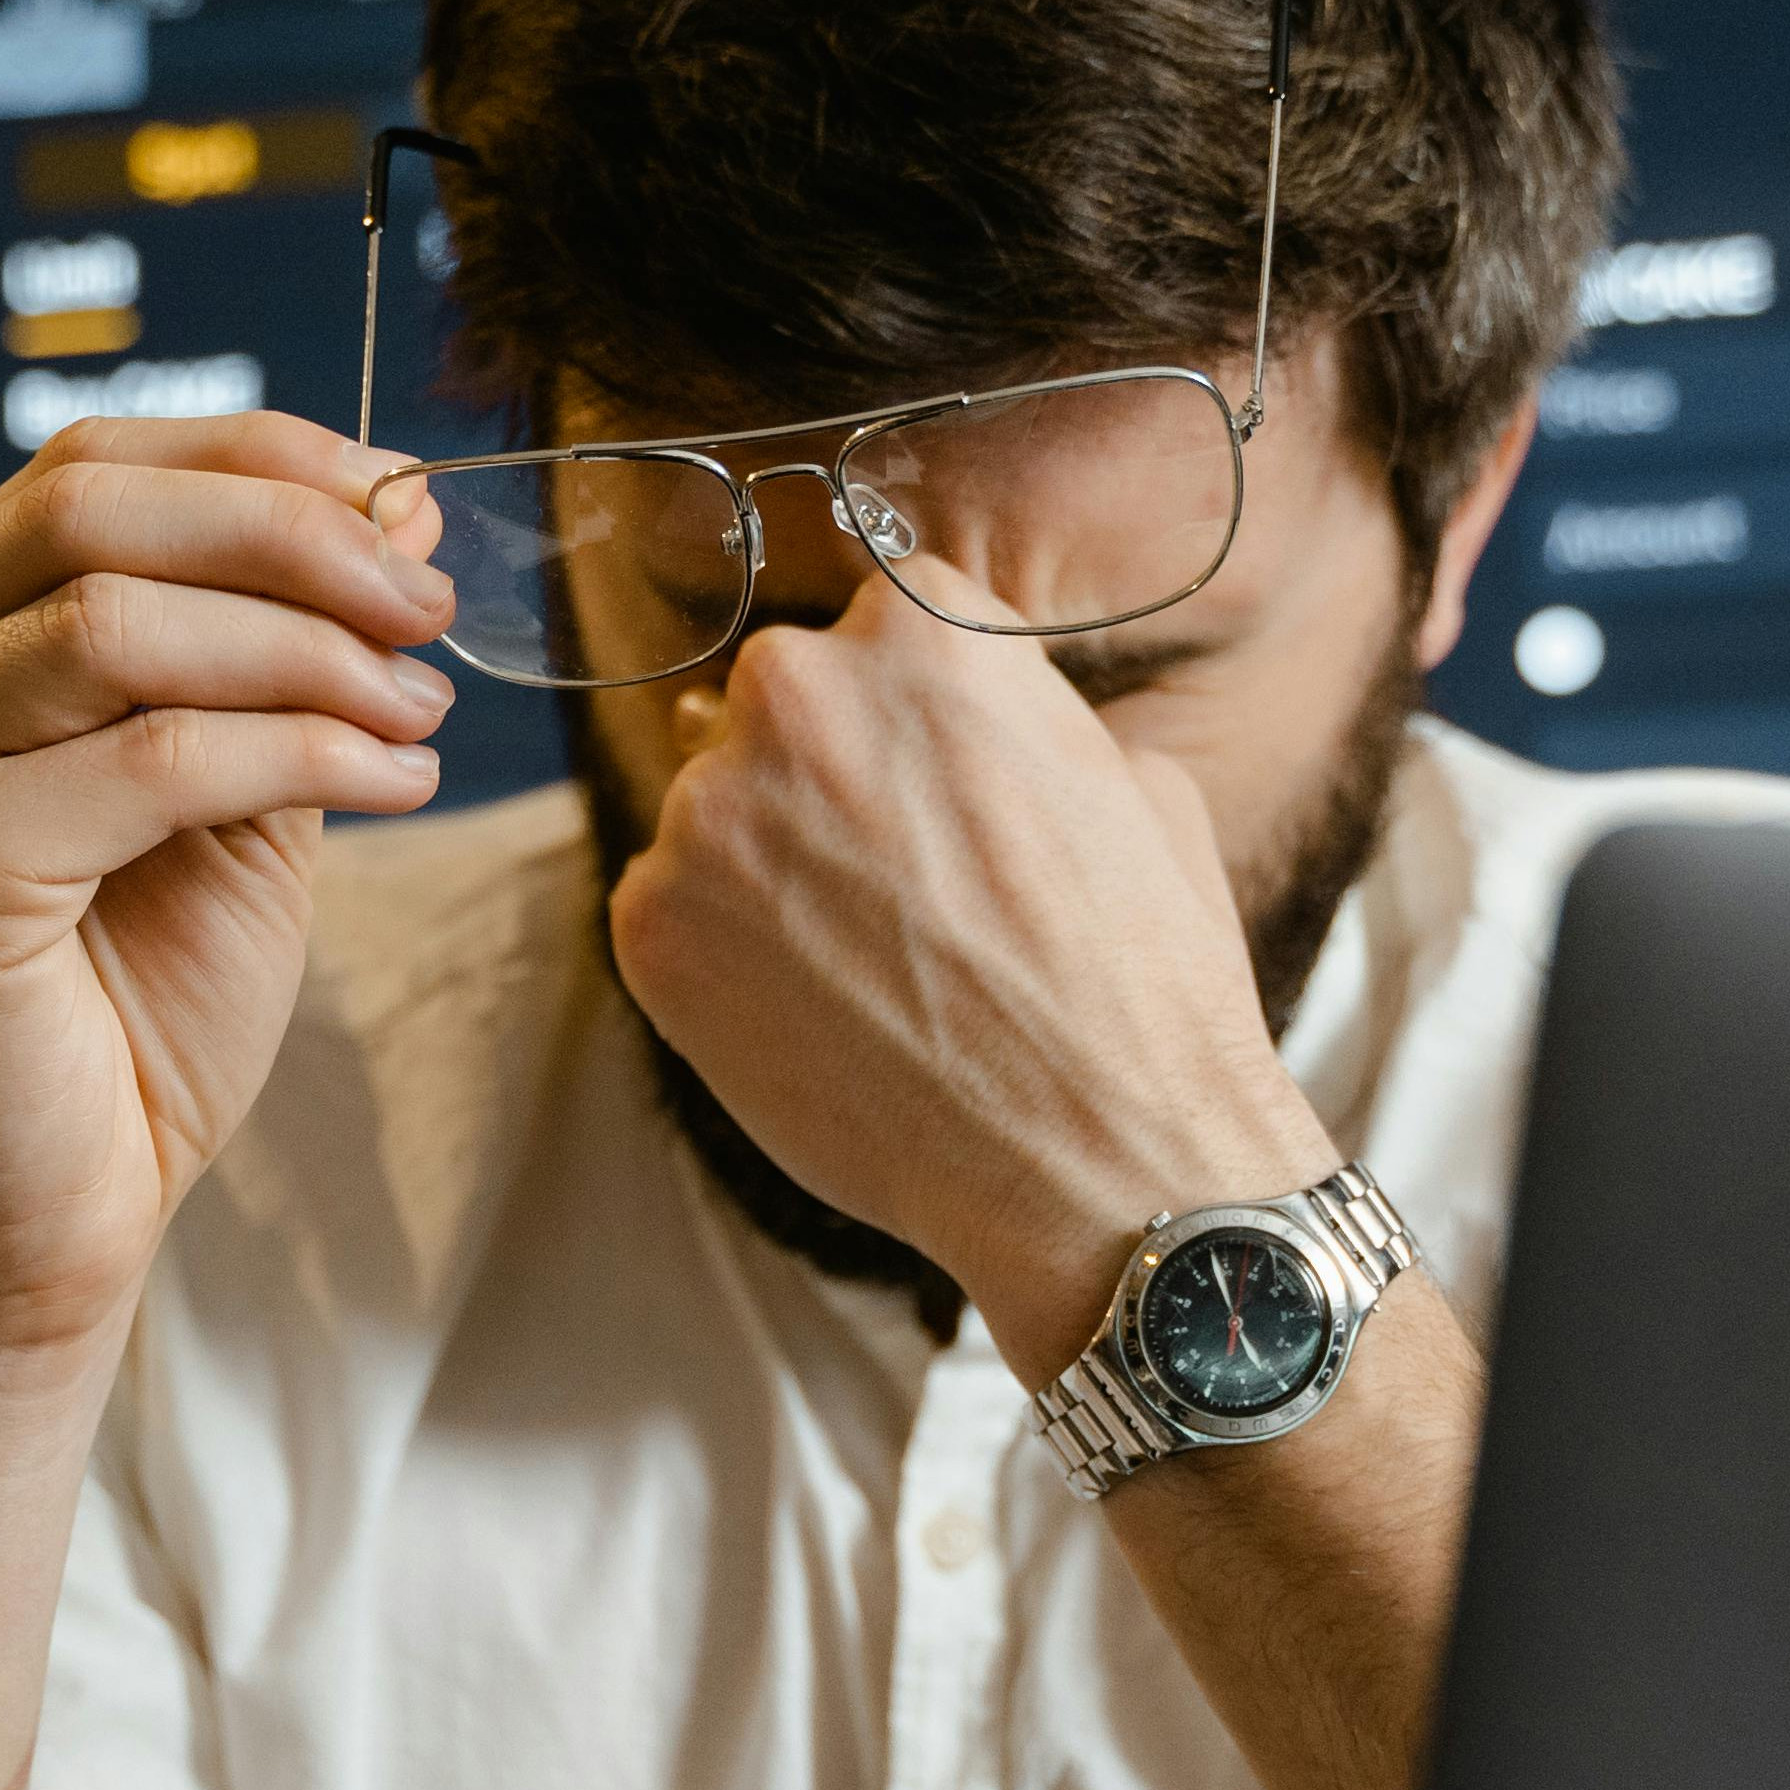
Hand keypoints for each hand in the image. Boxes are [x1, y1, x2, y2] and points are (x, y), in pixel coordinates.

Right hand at [0, 413, 456, 1353]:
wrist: (34, 1244)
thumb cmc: (118, 1033)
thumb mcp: (212, 803)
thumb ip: (264, 659)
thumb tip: (389, 507)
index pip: (72, 474)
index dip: (252, 463)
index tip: (398, 511)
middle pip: (82, 510)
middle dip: (291, 538)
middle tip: (427, 606)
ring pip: (121, 625)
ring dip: (311, 651)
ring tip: (422, 708)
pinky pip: (153, 758)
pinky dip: (302, 752)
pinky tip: (395, 781)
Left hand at [605, 567, 1337, 1379]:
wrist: (1096, 1158)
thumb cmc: (1140, 981)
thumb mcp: (1133, 783)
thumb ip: (1019, 718)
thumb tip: (967, 723)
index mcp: (924, 631)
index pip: (874, 631)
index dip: (907, 720)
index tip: (931, 785)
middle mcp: (798, 692)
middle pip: (779, 707)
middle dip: (824, 778)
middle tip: (896, 885)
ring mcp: (710, 810)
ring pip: (715, 811)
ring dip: (767, 869)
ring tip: (865, 968)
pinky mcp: (650, 922)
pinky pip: (670, 910)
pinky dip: (722, 958)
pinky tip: (816, 1016)